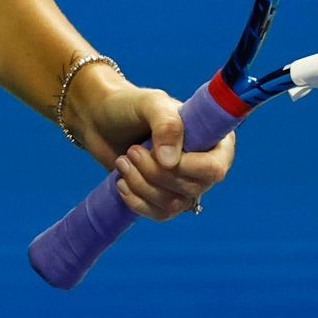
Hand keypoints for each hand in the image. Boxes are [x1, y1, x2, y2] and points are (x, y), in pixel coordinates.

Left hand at [77, 79, 235, 221]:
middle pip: (191, 188)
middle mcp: (204, 163)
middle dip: (154, 173)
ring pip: (174, 204)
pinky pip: (160, 214)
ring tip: (123, 162)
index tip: (153, 151)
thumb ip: (166, 123)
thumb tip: (171, 163)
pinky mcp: (164, 197)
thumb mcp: (150, 103)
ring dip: (142, 186)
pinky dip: (138, 202)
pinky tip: (122, 182)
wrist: (101, 120)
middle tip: (131, 151)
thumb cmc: (130, 106)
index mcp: (212, 138)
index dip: (187, 167)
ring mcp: (185, 183)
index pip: (215, 167)